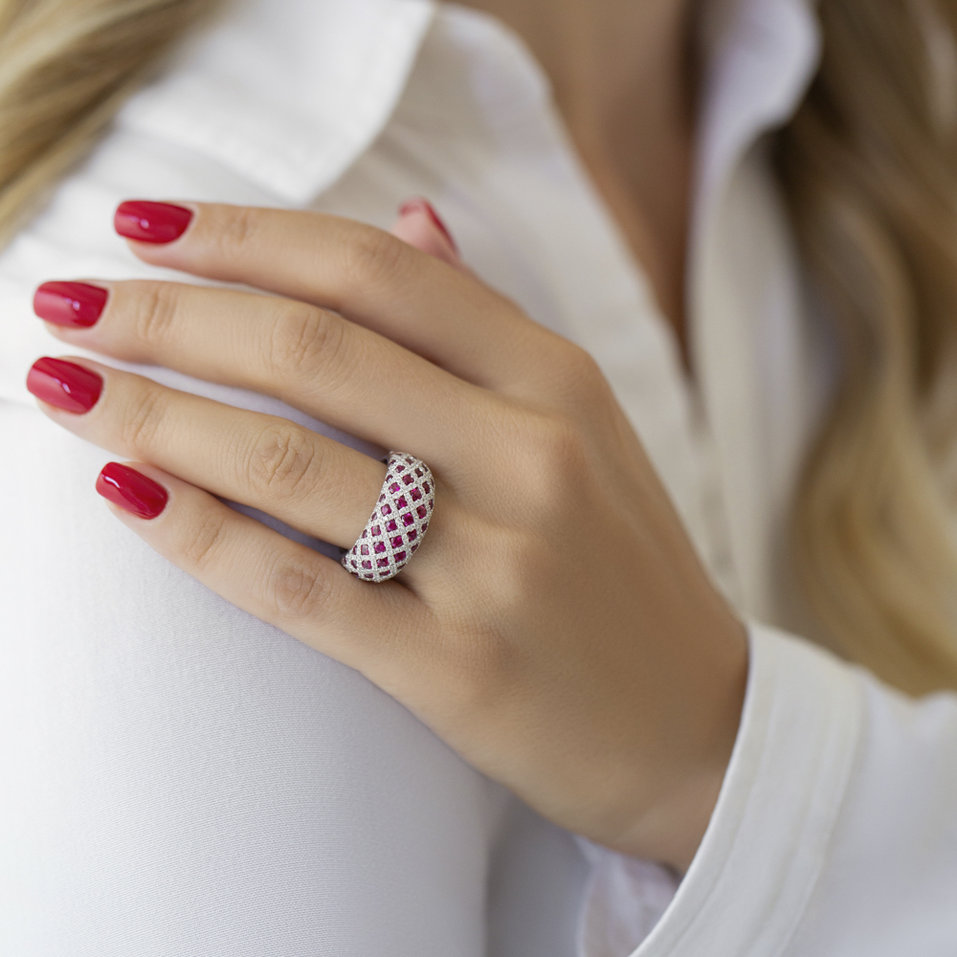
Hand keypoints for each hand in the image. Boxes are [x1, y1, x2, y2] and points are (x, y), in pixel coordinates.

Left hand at [27, 198, 747, 874]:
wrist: (697, 722)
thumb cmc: (624, 566)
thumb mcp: (585, 424)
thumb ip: (490, 322)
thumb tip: (410, 216)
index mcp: (559, 380)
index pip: (378, 270)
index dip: (245, 235)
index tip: (145, 223)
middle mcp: (531, 456)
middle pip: (315, 348)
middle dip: (168, 314)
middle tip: (69, 304)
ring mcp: (496, 565)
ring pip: (290, 463)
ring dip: (153, 415)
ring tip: (63, 388)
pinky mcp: (458, 669)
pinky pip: (300, 587)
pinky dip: (198, 535)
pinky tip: (125, 494)